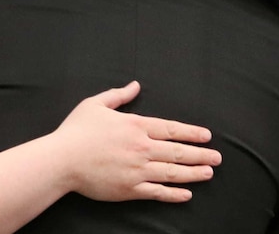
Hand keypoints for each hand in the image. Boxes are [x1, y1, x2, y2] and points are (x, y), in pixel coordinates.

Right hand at [52, 81, 220, 202]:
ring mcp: (137, 170)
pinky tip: (186, 194)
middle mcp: (140, 148)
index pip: (171, 129)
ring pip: (172, 172)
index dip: (192, 133)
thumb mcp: (95, 104)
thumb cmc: (76, 131)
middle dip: (200, 154)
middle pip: (178, 151)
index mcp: (134, 125)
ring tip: (209, 173)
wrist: (61, 160)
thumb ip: (118, 95)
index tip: (207, 136)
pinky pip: (158, 192)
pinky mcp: (129, 189)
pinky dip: (174, 194)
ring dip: (193, 173)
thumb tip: (135, 85)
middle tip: (217, 158)